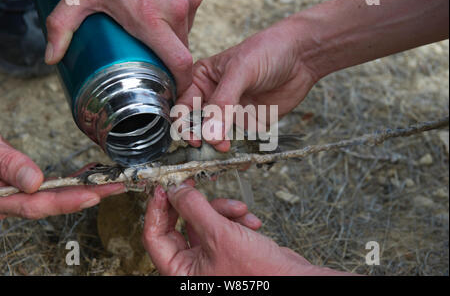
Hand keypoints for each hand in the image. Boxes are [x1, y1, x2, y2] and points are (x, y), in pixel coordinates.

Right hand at [0, 136, 124, 219]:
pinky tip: (85, 175)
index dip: (67, 202)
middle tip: (117, 186)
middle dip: (86, 195)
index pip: (35, 205)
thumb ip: (6, 165)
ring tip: (109, 182)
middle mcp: (7, 200)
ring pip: (51, 197)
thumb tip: (35, 182)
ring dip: (81, 190)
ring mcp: (14, 194)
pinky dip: (68, 182)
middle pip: (50, 203)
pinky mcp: (19, 185)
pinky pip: (46, 188)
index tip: (95, 195)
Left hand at [45, 0, 209, 93]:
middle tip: (150, 41)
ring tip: (154, 14)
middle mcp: (175, 8)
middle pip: (182, 47)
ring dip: (174, 29)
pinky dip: (182, 9)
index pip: (179, 63)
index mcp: (149, 19)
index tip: (176, 88)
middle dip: (170, 51)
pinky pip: (194, 7)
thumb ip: (63, 26)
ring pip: (188, 27)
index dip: (182, 81)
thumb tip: (51, 58)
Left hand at [143, 183, 346, 275]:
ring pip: (204, 221)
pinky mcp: (228, 249)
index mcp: (180, 271)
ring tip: (240, 211)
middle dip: (195, 205)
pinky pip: (223, 225)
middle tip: (192, 185)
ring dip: (223, 211)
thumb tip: (174, 190)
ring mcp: (211, 257)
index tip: (163, 187)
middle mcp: (193, 266)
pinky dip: (236, 220)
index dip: (157, 209)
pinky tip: (252, 224)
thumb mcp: (219, 234)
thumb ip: (193, 209)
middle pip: (180, 225)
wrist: (294, 279)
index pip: (154, 236)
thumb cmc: (258, 273)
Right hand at [176, 17, 319, 150]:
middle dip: (201, 140)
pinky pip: (238, 143)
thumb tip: (210, 134)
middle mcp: (212, 99)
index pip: (182, 106)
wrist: (302, 56)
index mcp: (201, 80)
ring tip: (226, 153)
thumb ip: (224, 102)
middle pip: (197, 126)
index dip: (183, 124)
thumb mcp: (241, 71)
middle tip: (211, 148)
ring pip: (215, 138)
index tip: (194, 137)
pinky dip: (238, 153)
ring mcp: (230, 113)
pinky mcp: (248, 124)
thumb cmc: (267, 50)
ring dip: (217, 150)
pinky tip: (241, 159)